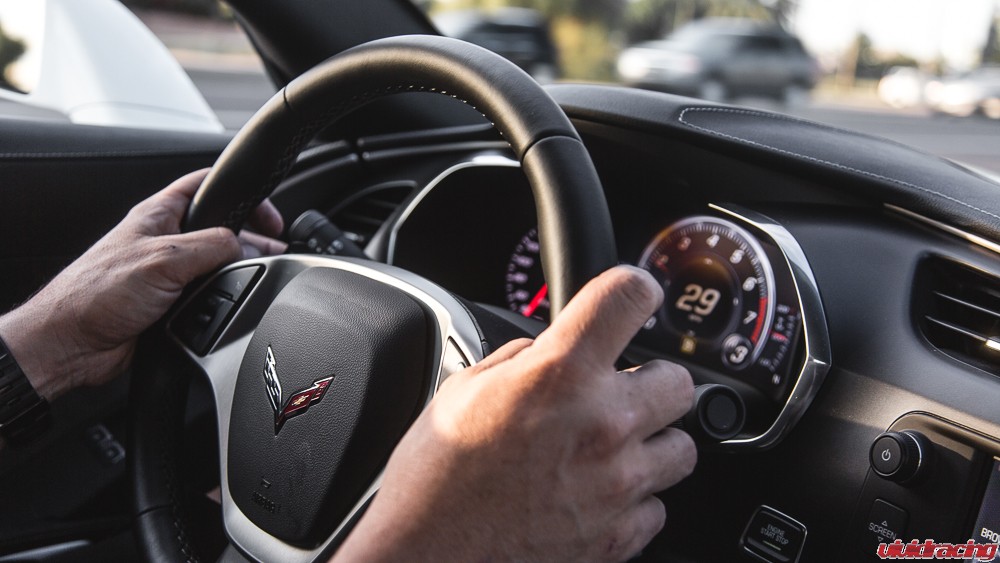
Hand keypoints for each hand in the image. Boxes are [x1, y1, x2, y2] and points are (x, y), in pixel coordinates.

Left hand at [0, 169, 285, 400]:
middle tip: (276, 248)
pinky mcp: (170, 304)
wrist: (71, 344)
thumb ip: (211, 246)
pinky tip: (236, 304)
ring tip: (264, 276)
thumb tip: (244, 247)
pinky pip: (208, 296)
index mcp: (159, 216)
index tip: (270, 215)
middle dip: (251, 237)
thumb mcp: (165, 258)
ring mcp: (168, 273)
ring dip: (239, 272)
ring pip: (217, 265)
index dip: (242, 193)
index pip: (207, 185)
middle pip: (220, 228)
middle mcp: (165, 242)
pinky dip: (225, 299)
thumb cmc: (96, 295)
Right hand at [335, 266, 696, 562]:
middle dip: (650, 382)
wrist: (426, 558)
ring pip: (682, 447)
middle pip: (679, 380)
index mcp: (559, 373)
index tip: (637, 298)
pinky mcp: (620, 535)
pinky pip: (658, 506)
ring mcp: (617, 484)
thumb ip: (522, 360)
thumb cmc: (434, 479)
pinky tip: (594, 495)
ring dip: (651, 443)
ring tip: (607, 451)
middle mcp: (602, 423)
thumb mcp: (464, 390)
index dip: (636, 290)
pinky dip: (635, 500)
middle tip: (616, 395)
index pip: (630, 296)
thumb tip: (548, 350)